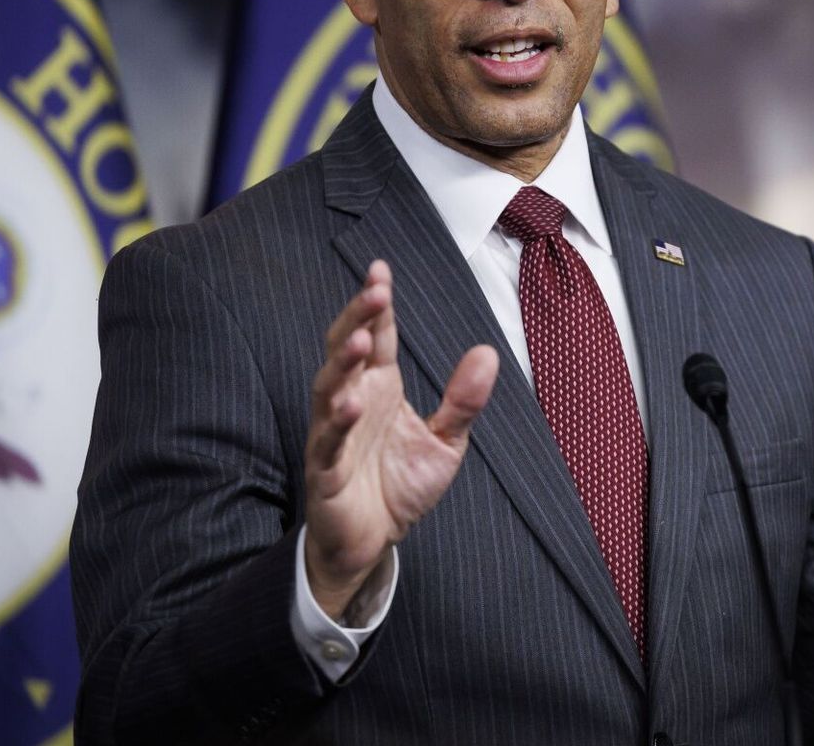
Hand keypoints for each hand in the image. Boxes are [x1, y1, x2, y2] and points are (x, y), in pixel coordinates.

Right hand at [304, 260, 496, 618]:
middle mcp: (353, 402)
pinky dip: (336, 424)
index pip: (378, 335)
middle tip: (374, 291)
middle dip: (358, 318)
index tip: (381, 271)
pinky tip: (350, 406)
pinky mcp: (325, 470)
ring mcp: (333, 434)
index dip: (376, 304)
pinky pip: (328, 442)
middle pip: (347, 349)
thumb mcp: (445, 441)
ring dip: (343, 362)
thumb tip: (488, 352)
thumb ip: (463, 400)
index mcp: (379, 387)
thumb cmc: (400, 486)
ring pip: (329, 388)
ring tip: (362, 339)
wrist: (374, 542)